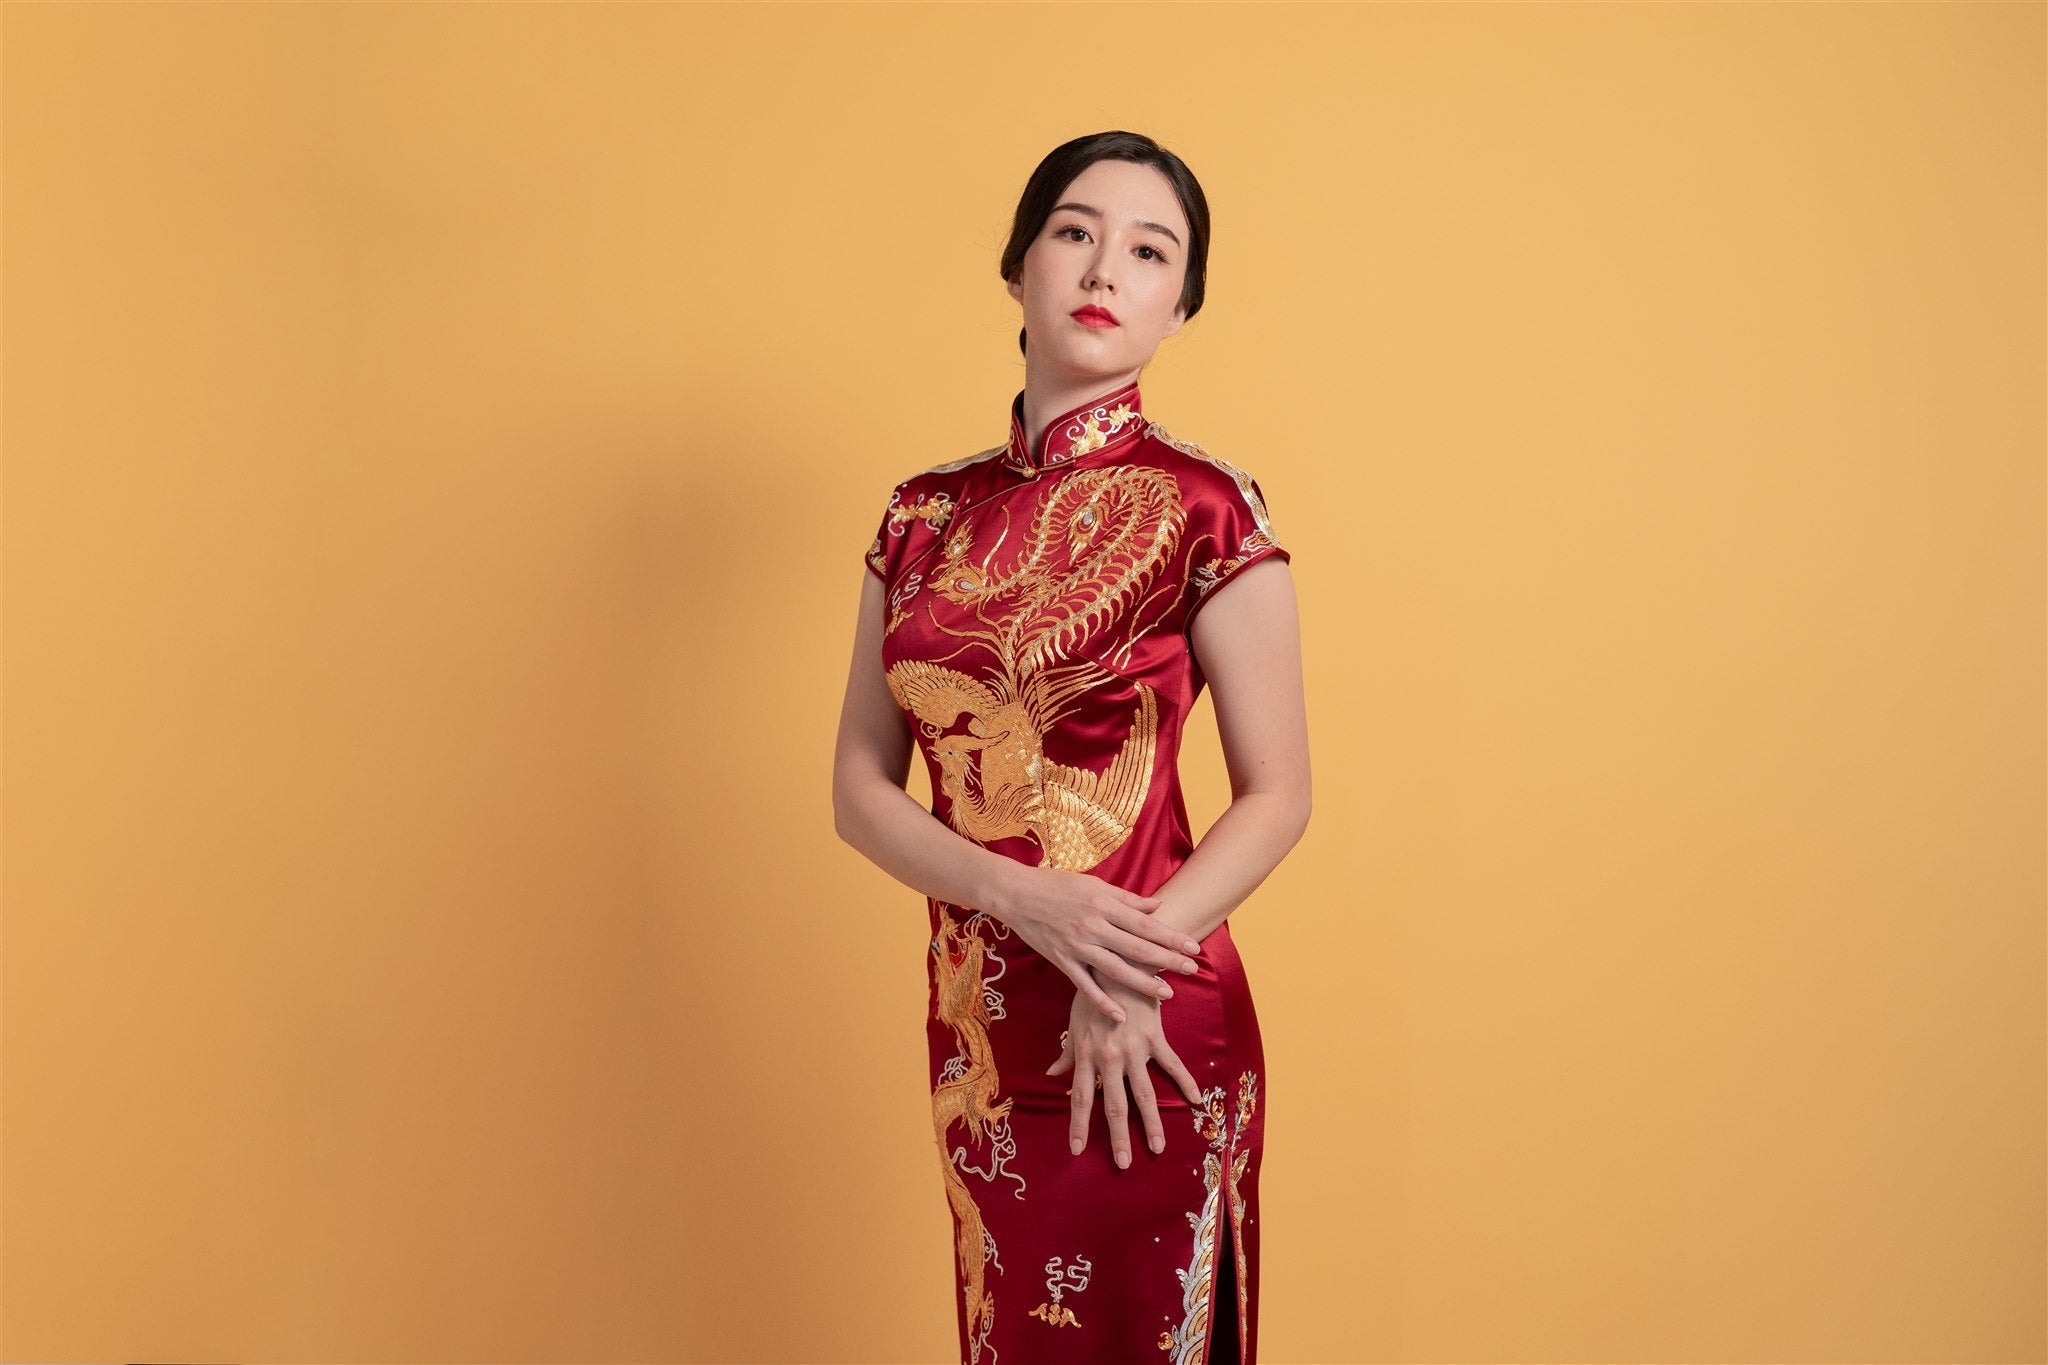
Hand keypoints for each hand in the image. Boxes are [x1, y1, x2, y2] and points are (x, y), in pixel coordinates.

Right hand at [990, 865, 1202, 1023]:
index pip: (1145, 924)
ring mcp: (1077, 946)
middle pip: (1136, 947)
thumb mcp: (1093, 884)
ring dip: (1143, 983)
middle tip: (1192, 970)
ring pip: (1115, 970)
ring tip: (1168, 993)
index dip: (1170, 937)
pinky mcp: (1062, 961)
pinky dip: (1102, 1002)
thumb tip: (1156, 907)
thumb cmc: (1056, 884)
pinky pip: (1085, 985)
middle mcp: (1093, 926)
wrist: (1016, 893)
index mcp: (1103, 904)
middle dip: (1167, 960)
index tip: (1193, 946)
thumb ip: (1126, 898)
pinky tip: (1120, 1015)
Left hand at [1045, 969, 1206, 1168]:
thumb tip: (1051, 1075)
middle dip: (1118, 1137)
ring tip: (1157, 1148)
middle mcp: (1109, 1057)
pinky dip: (1185, 1083)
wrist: (1119, 963)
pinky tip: (1197, 1103)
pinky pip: (1172, 1065)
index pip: (1079, 1098)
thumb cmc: (1094, 992)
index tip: (1077, 1150)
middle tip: (1124, 1163)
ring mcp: (1134, 1049)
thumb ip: (1067, 1053)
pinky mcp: (1155, 1037)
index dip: (1078, 1125)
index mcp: (1087, 1055)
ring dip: (1151, 1123)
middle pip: (1113, 1104)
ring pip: (1144, 1093)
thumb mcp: (1074, 1022)